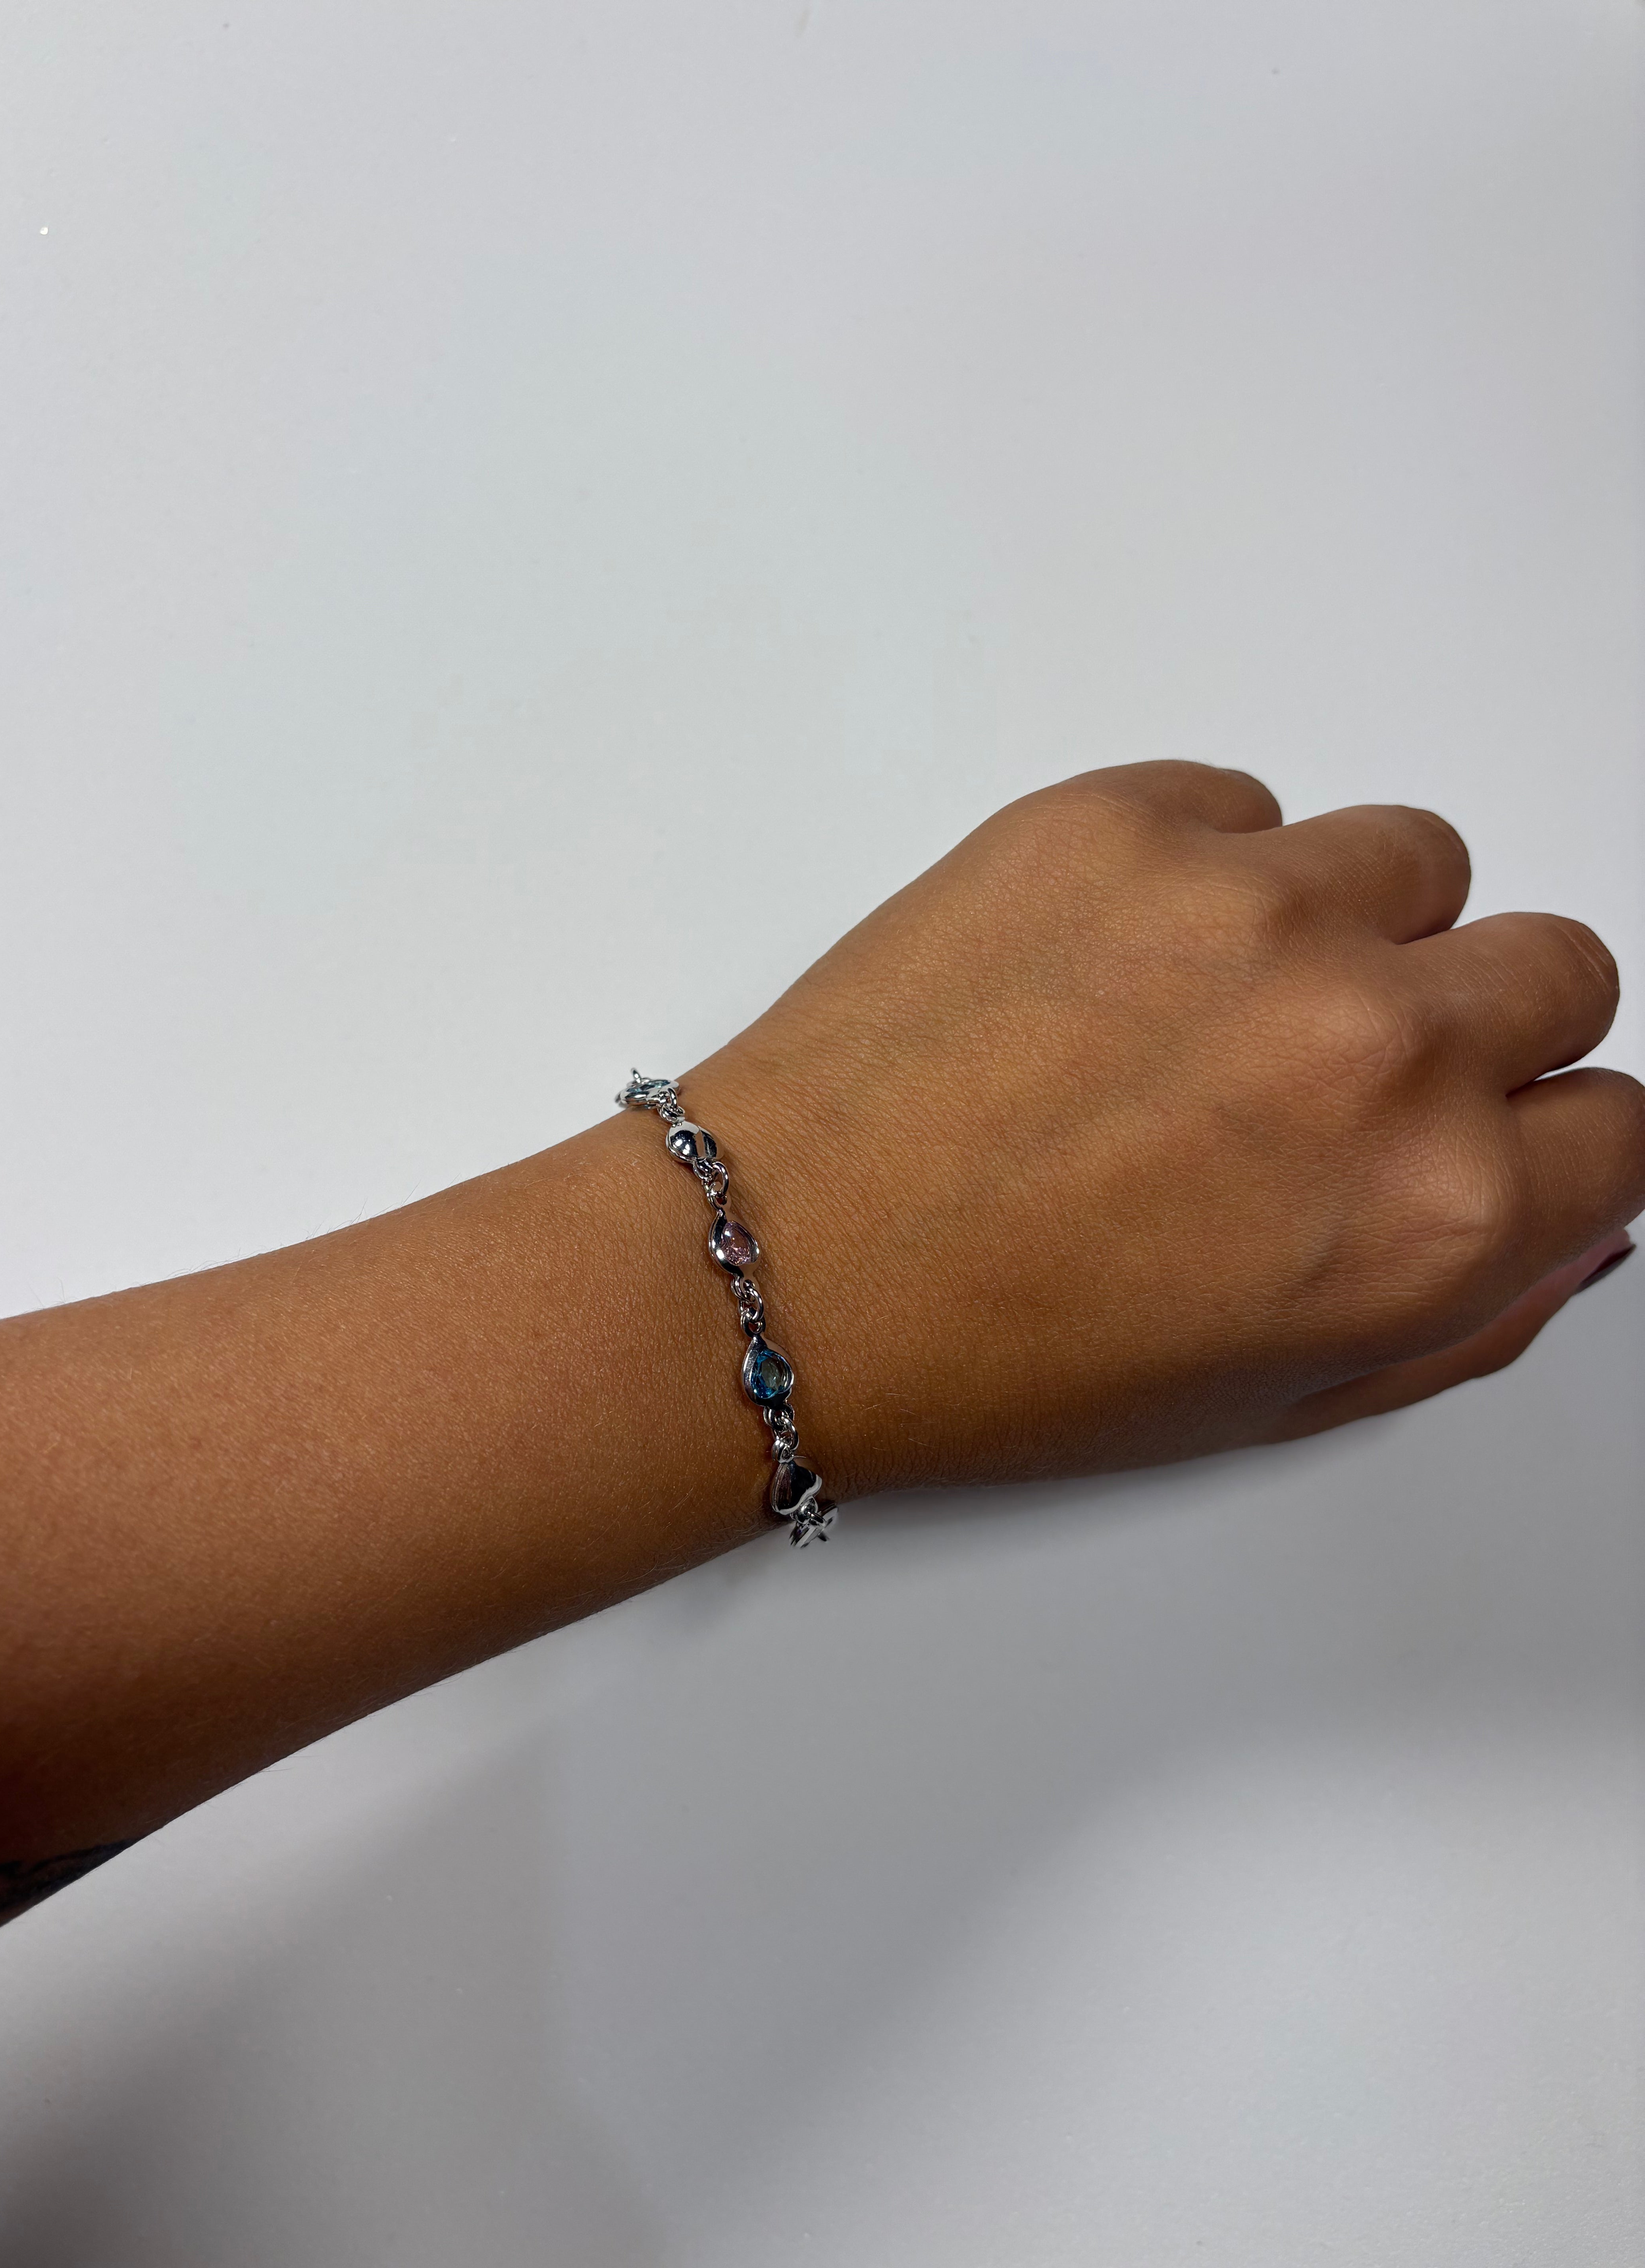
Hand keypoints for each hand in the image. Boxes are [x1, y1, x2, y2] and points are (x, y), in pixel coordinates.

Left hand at [687, 763, 1642, 1497]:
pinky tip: (1109, 967)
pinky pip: (1248, 807)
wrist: (788, 1269)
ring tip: (1206, 1011)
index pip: (1619, 1123)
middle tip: (1329, 1077)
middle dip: (1470, 1026)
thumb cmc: (1006, 1357)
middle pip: (1553, 967)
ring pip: (1414, 861)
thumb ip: (1468, 1302)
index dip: (1537, 1138)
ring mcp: (1251, 908)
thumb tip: (1564, 1208)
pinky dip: (1206, 874)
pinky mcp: (1124, 818)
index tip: (1466, 1140)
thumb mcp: (1281, 1393)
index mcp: (1433, 1211)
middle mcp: (1374, 1044)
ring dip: (1344, 930)